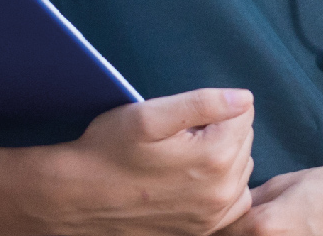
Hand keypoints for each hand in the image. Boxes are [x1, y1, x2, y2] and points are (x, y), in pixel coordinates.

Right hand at [42, 88, 256, 235]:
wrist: (76, 198)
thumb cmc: (108, 150)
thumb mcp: (149, 116)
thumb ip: (203, 103)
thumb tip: (246, 99)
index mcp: (214, 157)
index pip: (244, 113)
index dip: (214, 109)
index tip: (184, 119)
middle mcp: (222, 191)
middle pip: (245, 141)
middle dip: (220, 131)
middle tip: (180, 137)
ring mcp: (212, 216)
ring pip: (242, 168)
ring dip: (223, 158)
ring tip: (183, 157)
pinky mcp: (202, 230)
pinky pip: (235, 200)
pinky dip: (224, 186)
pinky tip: (196, 180)